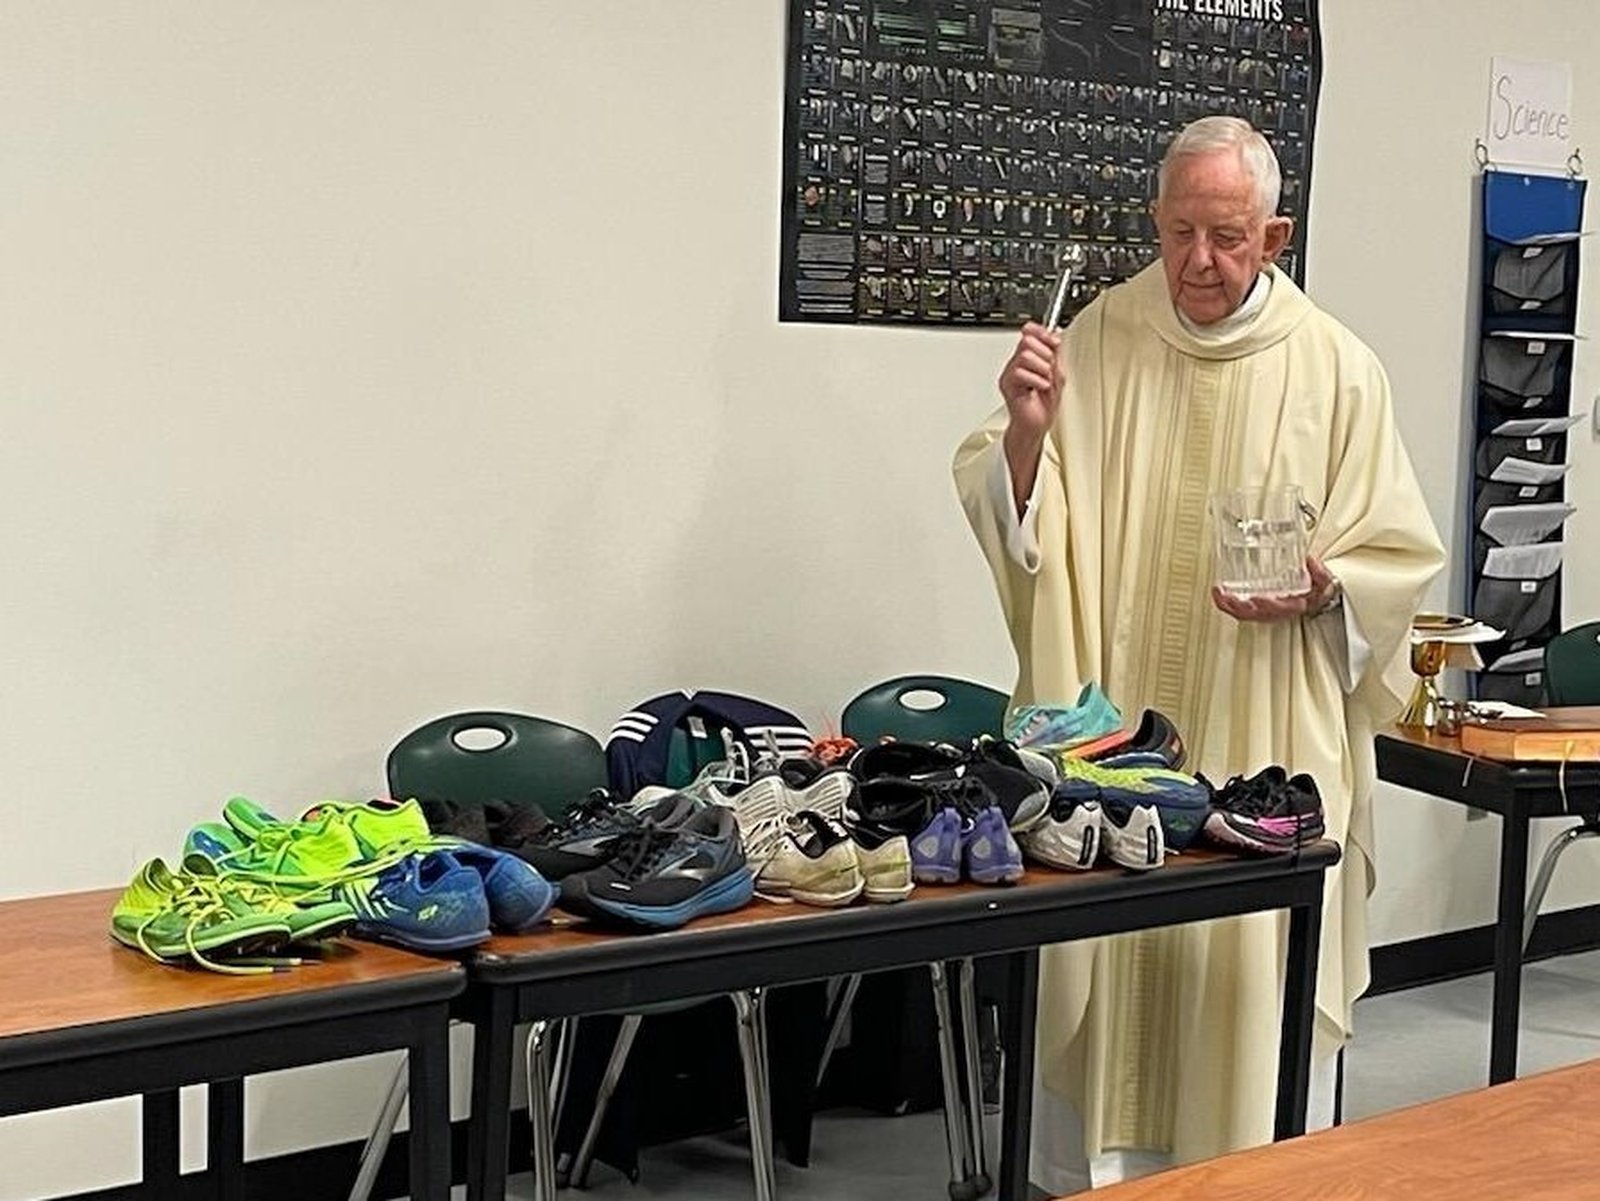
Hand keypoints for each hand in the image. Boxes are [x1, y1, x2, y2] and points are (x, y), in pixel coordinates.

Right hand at [999, 322, 1062, 442]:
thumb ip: (1056, 354)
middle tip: (1049, 369)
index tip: (1054, 341)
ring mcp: (1010, 374)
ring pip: (1025, 356)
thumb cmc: (1044, 405)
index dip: (1042, 332)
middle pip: (1027, 341)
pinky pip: (1019, 373)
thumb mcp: (1057, 374)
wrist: (1036, 426)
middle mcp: (1016, 364)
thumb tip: (1056, 335)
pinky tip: (1040, 388)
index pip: (1029, 333)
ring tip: (1045, 382)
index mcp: (1028, 358)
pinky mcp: (1007, 385)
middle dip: (1045, 354)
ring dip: (1042, 369)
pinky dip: (1036, 380)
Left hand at [1213, 556, 1339, 622]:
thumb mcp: (1323, 580)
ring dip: (1228, 606)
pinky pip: (1241, 611)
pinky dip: (1228, 605)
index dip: (1268, 604)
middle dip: (1239, 606)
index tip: (1257, 598)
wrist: (1315, 598)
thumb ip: (1319, 572)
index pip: (1280, 608)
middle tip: (1225, 594)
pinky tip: (1220, 594)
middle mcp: (1277, 612)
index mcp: (1293, 605)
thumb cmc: (1316, 590)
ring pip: (1245, 614)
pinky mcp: (1258, 609)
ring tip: (1217, 592)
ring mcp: (1266, 612)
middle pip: (1255, 614)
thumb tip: (1309, 560)